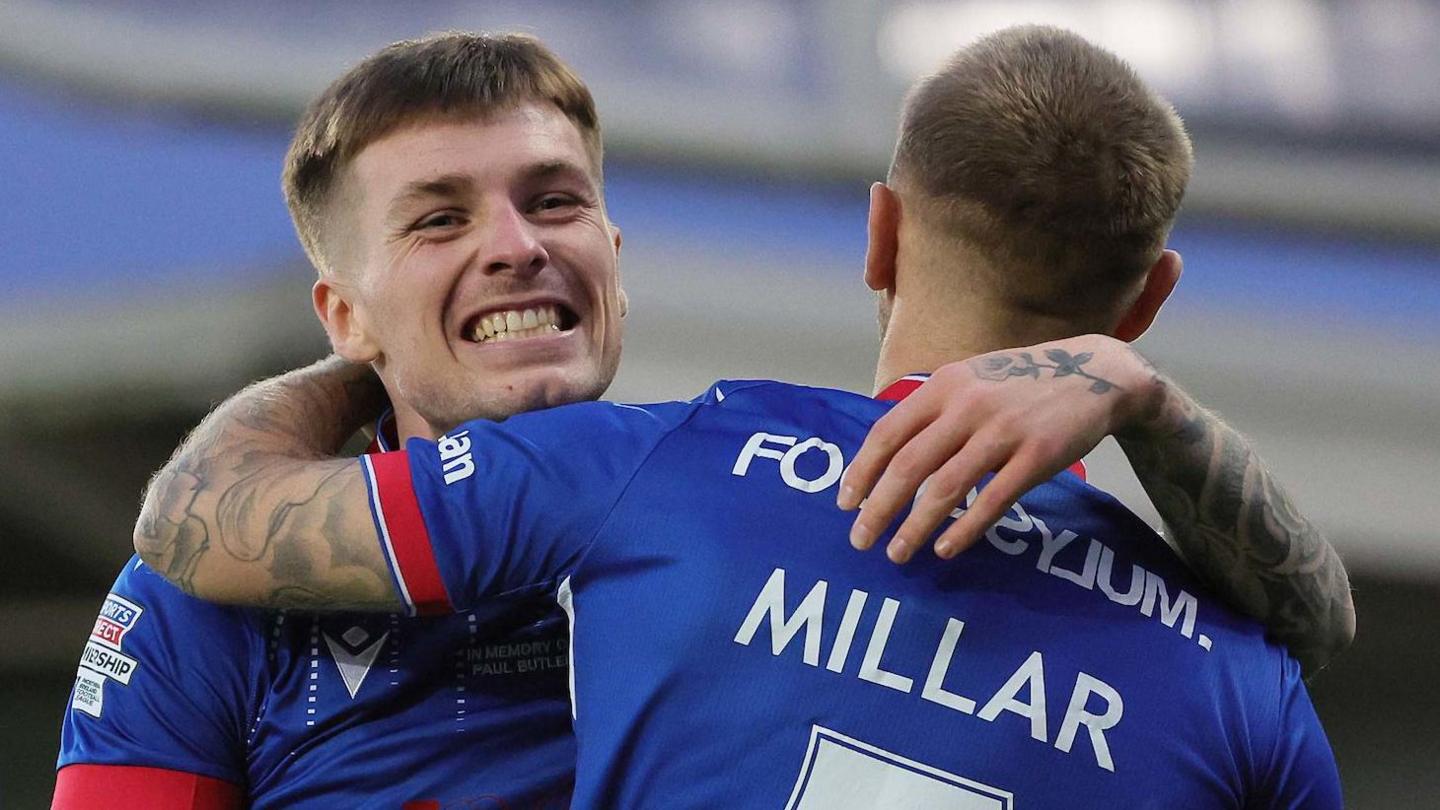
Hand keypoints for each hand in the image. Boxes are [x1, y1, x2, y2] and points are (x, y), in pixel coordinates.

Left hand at [837, 335, 1159, 562]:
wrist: (1096, 372)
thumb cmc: (1022, 381)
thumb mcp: (970, 379)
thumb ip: (932, 409)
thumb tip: (887, 452)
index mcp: (943, 386)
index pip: (887, 432)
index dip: (862, 471)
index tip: (845, 503)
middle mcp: (967, 406)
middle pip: (909, 465)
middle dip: (878, 508)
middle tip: (860, 540)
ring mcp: (1002, 431)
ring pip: (946, 487)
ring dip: (915, 526)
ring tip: (898, 553)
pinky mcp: (1036, 456)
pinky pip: (992, 499)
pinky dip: (965, 528)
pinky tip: (946, 548)